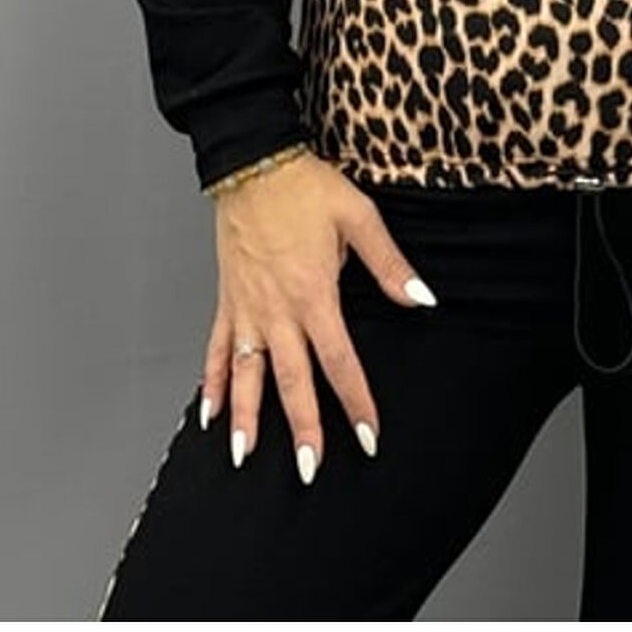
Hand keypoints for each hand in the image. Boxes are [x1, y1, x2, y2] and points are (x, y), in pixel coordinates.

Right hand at [200, 153, 437, 483]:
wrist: (253, 162)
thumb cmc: (306, 187)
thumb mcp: (359, 217)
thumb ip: (390, 264)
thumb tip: (423, 299)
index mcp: (313, 294)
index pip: (339, 361)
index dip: (356, 401)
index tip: (368, 436)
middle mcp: (276, 311)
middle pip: (291, 381)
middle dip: (302, 428)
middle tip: (309, 470)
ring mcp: (247, 308)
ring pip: (246, 375)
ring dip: (246, 418)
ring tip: (246, 458)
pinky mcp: (227, 299)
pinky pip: (216, 349)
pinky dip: (211, 383)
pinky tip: (208, 415)